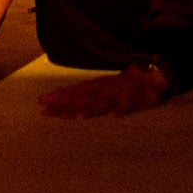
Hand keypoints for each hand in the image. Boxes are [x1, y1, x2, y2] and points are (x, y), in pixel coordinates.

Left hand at [37, 65, 168, 119]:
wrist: (152, 76)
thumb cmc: (123, 86)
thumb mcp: (102, 89)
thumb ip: (83, 96)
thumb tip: (60, 101)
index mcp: (95, 87)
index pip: (73, 93)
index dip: (58, 98)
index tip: (41, 103)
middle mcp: (104, 90)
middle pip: (82, 98)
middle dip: (65, 103)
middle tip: (48, 109)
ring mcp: (118, 94)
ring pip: (102, 102)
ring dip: (90, 108)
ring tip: (78, 116)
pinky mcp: (134, 100)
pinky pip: (127, 106)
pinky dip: (120, 110)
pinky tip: (113, 116)